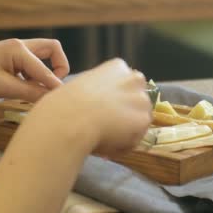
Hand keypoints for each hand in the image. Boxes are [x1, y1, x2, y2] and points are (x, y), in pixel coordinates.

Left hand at [0, 39, 68, 119]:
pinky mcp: (8, 63)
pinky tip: (24, 93)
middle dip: (59, 67)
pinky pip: (30, 68)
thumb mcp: (2, 87)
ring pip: (41, 59)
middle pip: (52, 50)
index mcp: (18, 48)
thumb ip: (30, 92)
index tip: (61, 103)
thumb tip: (52, 97)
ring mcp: (13, 54)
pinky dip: (33, 79)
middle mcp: (19, 47)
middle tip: (54, 88)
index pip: (46, 69)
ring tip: (36, 95)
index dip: (55, 86)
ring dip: (44, 75)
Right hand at [30, 58, 151, 155]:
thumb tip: (102, 105)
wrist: (73, 117)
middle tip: (107, 127)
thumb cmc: (68, 102)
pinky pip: (135, 138)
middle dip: (126, 113)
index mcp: (118, 66)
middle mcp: (135, 78)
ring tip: (103, 138)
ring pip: (138, 120)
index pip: (127, 84)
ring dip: (125, 131)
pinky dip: (123, 145)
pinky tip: (107, 144)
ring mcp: (142, 99)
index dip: (117, 100)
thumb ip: (100, 90)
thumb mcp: (83, 85)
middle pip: (136, 100)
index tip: (106, 110)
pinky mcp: (144, 119)